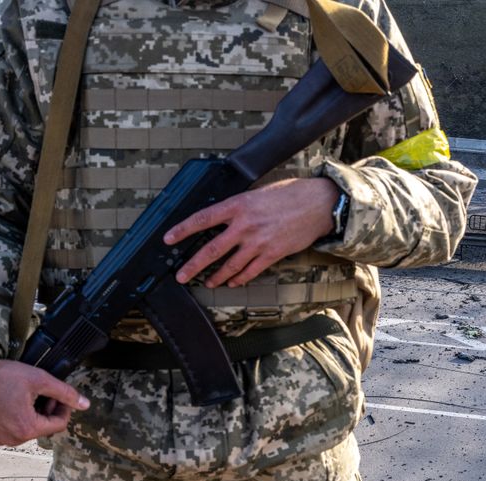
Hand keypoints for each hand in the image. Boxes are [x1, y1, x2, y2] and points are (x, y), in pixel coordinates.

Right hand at [0, 353, 89, 446]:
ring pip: (26, 430)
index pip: (59, 425)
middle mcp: (12, 440)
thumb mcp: (39, 380)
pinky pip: (8, 431)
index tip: (59, 396)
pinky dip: (14, 419)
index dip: (64, 408)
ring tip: (25, 397)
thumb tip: (85, 404)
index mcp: (27, 428)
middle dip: (47, 411)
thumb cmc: (1, 376)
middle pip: (42, 428)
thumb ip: (65, 393)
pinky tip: (10, 403)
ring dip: (31, 415)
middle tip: (42, 393)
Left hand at [164, 177, 338, 287]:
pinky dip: (240, 278)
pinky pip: (251, 271)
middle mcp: (245, 225)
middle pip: (211, 249)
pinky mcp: (272, 254)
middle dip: (193, 265)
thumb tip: (225, 217)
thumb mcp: (259, 192)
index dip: (182, 230)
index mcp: (238, 205)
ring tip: (208, 282)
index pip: (202, 219)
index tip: (168, 239)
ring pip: (230, 265)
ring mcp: (258, 242)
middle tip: (180, 275)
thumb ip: (240, 206)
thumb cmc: (290, 194)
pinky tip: (233, 282)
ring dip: (216, 276)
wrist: (318, 204)